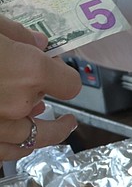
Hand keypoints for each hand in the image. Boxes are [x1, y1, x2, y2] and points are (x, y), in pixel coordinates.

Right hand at [0, 0, 131, 79]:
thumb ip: (118, 2)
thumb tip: (89, 8)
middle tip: (12, 1)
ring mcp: (86, 18)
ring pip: (45, 12)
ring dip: (28, 18)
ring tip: (15, 28)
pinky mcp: (90, 44)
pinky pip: (58, 42)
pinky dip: (43, 46)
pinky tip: (35, 52)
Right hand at [0, 16, 79, 157]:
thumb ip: (16, 33)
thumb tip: (39, 43)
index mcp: (29, 71)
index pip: (70, 83)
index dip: (64, 76)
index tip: (54, 68)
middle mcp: (17, 104)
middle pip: (47, 113)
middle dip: (49, 105)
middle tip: (58, 109)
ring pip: (28, 142)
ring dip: (39, 135)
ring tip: (45, 127)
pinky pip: (2, 153)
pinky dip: (11, 147)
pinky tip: (12, 140)